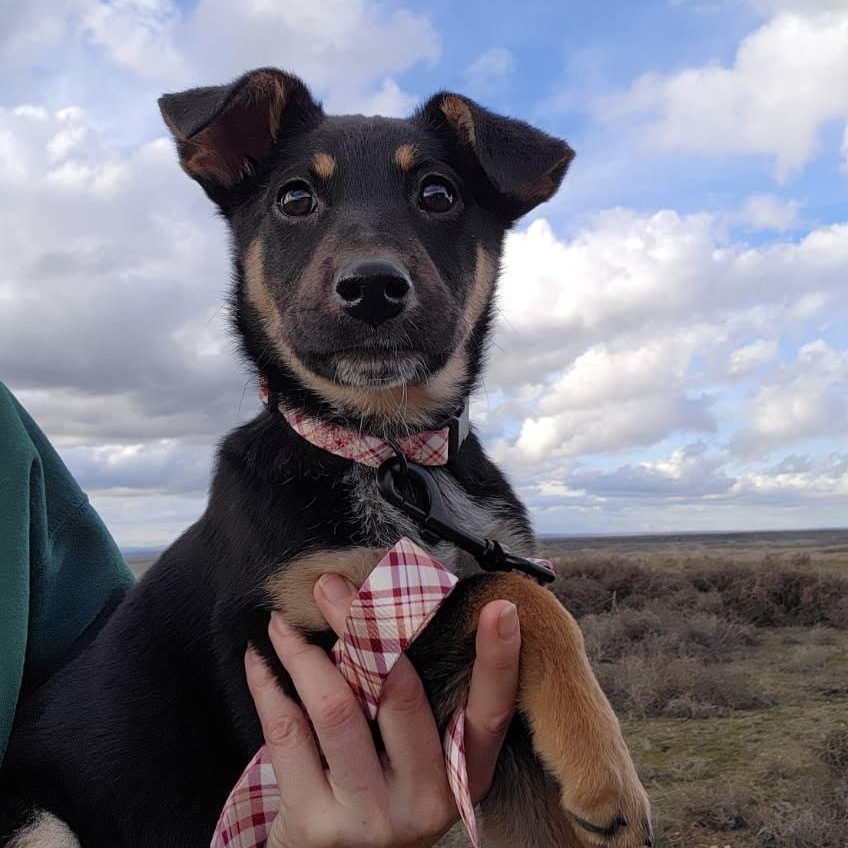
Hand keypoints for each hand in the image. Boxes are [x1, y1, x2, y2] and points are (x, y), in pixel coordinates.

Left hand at [245, 574, 520, 847]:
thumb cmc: (379, 804)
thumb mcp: (417, 769)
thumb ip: (413, 709)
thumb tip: (389, 615)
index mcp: (462, 778)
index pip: (489, 713)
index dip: (498, 660)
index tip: (501, 608)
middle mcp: (424, 800)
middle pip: (398, 691)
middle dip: (360, 624)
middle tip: (329, 586)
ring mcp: (370, 816)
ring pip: (336, 706)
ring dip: (302, 651)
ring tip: (283, 621)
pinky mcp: (315, 824)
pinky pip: (286, 732)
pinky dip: (268, 685)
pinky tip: (261, 660)